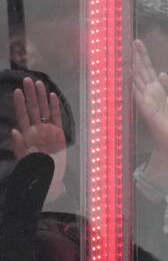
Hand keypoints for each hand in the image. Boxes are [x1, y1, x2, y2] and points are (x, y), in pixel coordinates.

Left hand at [10, 77, 67, 200]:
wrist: (50, 180)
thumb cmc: (36, 171)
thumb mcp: (24, 160)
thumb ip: (19, 146)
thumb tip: (14, 131)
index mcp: (28, 135)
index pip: (23, 116)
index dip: (20, 104)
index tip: (18, 91)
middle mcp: (37, 130)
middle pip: (33, 109)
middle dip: (30, 95)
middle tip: (27, 79)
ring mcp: (48, 131)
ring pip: (44, 111)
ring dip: (41, 97)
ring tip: (38, 83)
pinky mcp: (59, 134)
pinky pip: (57, 118)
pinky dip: (55, 107)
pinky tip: (53, 96)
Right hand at [132, 39, 167, 158]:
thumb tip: (162, 73)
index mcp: (157, 91)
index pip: (148, 71)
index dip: (144, 57)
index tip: (139, 43)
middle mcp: (150, 94)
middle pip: (142, 72)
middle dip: (137, 57)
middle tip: (132, 42)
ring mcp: (147, 102)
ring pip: (139, 81)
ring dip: (134, 67)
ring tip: (129, 53)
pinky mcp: (148, 110)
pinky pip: (140, 96)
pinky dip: (135, 86)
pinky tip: (130, 75)